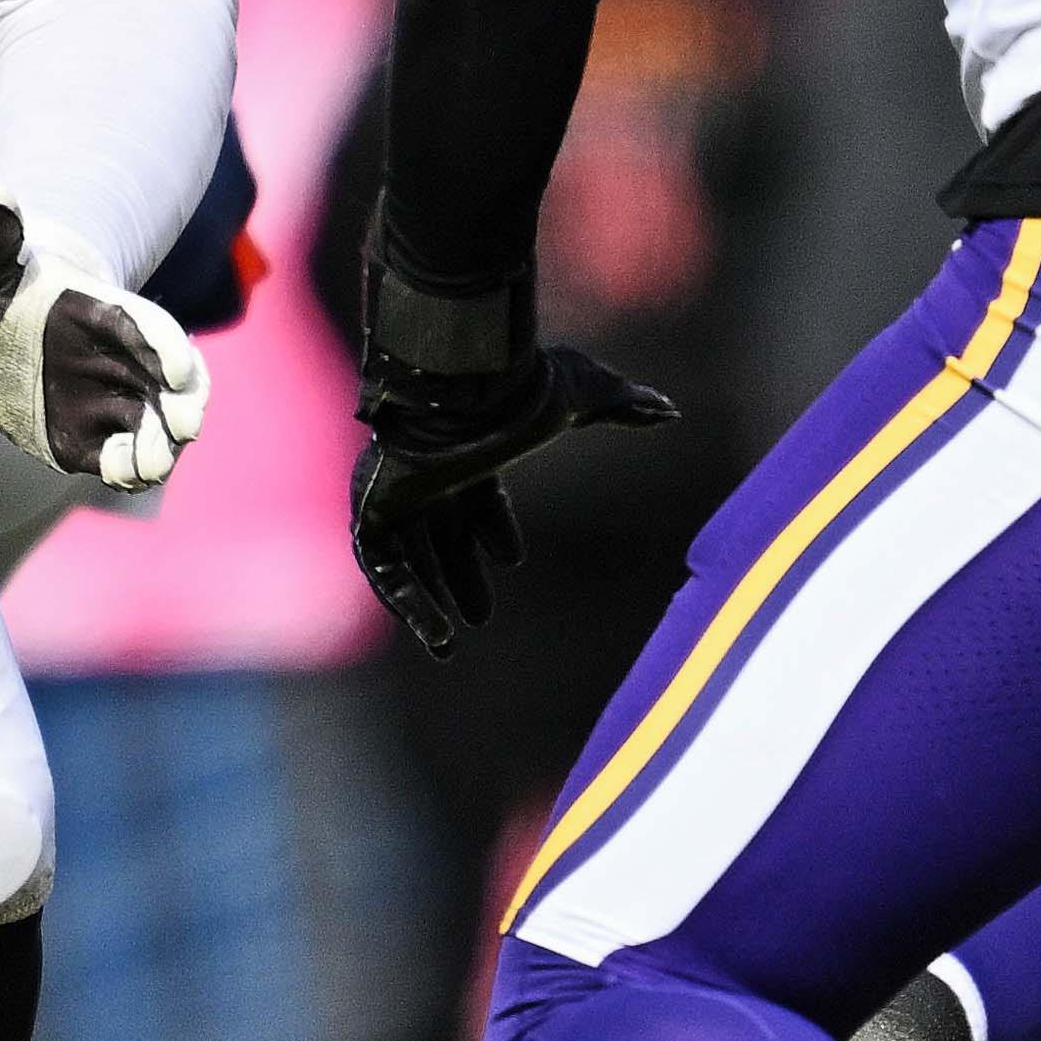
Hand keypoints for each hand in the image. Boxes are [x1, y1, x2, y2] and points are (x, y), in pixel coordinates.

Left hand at [0, 195, 211, 488]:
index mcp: (98, 311)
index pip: (142, 326)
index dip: (164, 345)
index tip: (179, 369)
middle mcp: (117, 357)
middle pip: (168, 380)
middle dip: (182, 402)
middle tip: (183, 425)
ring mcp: (110, 396)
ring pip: (155, 420)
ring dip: (163, 442)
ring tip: (154, 463)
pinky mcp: (92, 434)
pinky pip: (122, 452)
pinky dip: (131, 466)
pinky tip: (128, 475)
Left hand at [344, 228, 676, 656]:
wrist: (459, 393)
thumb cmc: (518, 394)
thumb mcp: (581, 398)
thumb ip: (622, 405)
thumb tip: (669, 408)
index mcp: (468, 443)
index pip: (474, 492)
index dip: (493, 526)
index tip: (511, 560)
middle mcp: (427, 468)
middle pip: (440, 531)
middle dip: (459, 574)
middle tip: (479, 617)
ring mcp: (395, 490)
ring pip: (409, 557)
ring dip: (431, 600)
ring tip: (450, 647)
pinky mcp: (372, 510)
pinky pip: (383, 570)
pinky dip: (410, 603)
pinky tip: (440, 635)